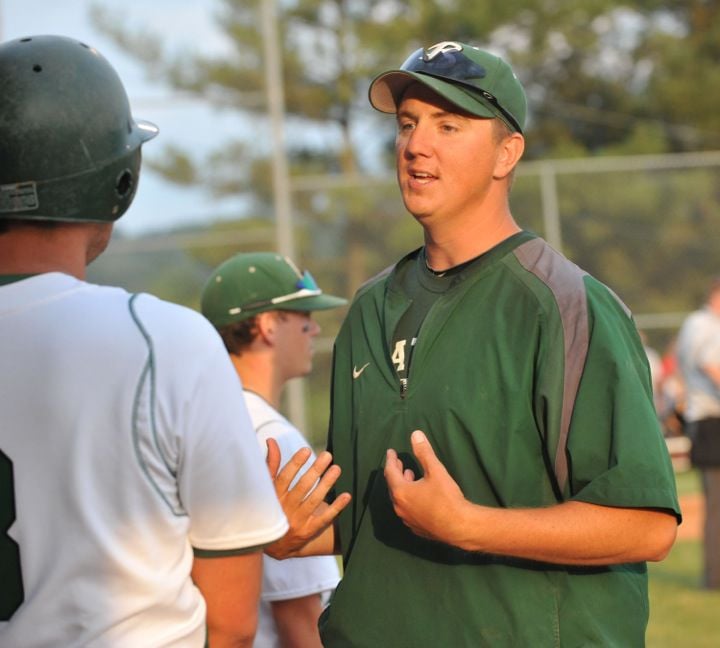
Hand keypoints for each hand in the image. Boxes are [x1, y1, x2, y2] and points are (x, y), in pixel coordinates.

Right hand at [264, 438, 350, 558]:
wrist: (274, 544)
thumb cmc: (273, 507)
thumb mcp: (269, 488)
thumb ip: (272, 465)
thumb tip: (271, 441)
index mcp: (274, 496)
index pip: (284, 478)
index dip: (295, 464)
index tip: (307, 450)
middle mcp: (285, 509)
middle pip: (302, 487)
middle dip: (315, 470)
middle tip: (327, 455)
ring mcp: (297, 521)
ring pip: (314, 501)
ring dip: (327, 484)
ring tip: (336, 469)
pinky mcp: (309, 531)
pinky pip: (325, 518)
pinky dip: (336, 507)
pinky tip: (346, 495)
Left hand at [384, 430, 469, 545]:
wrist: (459, 527)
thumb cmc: (446, 497)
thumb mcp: (436, 471)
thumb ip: (424, 453)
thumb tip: (415, 434)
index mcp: (401, 492)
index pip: (390, 472)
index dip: (391, 460)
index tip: (391, 452)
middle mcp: (400, 507)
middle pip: (393, 487)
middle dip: (396, 473)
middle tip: (398, 463)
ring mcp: (407, 520)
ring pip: (400, 500)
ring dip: (403, 486)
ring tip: (410, 476)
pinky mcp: (417, 528)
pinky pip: (408, 510)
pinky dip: (409, 499)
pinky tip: (418, 497)